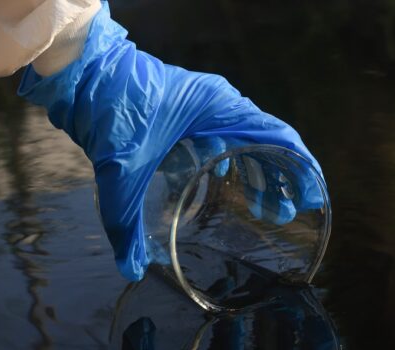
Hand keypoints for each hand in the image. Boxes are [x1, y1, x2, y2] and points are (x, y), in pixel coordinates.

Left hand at [17, 6, 323, 280]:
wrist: (83, 74)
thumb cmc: (110, 108)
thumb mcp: (119, 171)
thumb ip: (125, 223)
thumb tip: (132, 268)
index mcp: (220, 108)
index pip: (279, 137)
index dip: (300, 169)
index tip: (311, 199)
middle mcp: (220, 104)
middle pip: (267, 142)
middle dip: (281, 181)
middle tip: (285, 216)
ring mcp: (205, 106)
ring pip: (246, 141)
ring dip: (258, 174)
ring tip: (264, 210)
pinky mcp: (189, 112)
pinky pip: (224, 138)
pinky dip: (233, 163)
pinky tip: (225, 187)